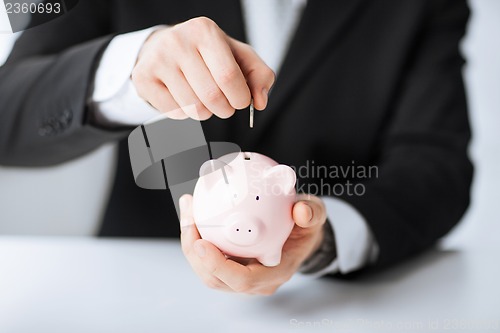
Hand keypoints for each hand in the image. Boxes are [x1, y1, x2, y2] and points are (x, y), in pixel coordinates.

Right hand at [132, 17, 274, 119]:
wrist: (165, 48)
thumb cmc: (208, 55)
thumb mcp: (238, 57)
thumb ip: (260, 76)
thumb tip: (260, 102)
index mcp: (205, 31)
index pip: (229, 77)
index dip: (240, 98)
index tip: (240, 101)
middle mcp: (178, 41)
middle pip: (212, 96)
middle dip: (225, 109)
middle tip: (224, 106)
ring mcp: (158, 60)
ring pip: (194, 108)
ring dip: (206, 113)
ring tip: (204, 100)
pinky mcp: (143, 78)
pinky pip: (175, 113)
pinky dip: (186, 114)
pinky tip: (184, 98)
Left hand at [179, 194, 326, 294]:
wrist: (301, 235)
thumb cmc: (305, 228)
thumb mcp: (315, 215)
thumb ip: (312, 213)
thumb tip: (301, 211)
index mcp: (274, 273)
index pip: (241, 279)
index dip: (218, 266)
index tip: (201, 243)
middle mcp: (255, 280)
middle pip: (214, 277)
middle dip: (194, 250)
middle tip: (189, 217)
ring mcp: (240, 274)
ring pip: (205, 269)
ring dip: (190, 242)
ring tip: (188, 211)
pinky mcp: (230, 265)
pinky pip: (207, 257)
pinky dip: (196, 237)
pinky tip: (193, 213)